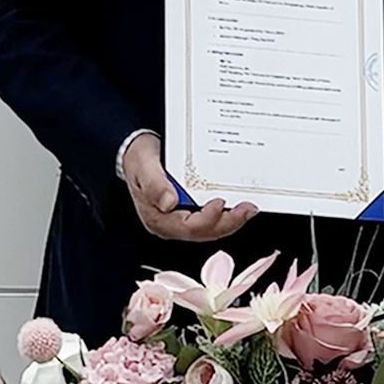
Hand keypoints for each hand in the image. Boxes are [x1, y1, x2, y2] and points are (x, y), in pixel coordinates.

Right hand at [122, 130, 256, 241]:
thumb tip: (169, 202)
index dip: (208, 219)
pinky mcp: (189, 211)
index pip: (188, 227)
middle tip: (248, 209)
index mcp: (157, 218)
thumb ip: (154, 183)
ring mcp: (180, 218)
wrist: (135, 151)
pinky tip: (237, 205)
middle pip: (203, 232)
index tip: (220, 203)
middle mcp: (170, 223)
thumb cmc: (138, 158)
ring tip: (248, 209)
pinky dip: (225, 214)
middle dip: (228, 223)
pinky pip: (210, 218)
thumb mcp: (143, 165)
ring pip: (209, 228)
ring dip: (230, 220)